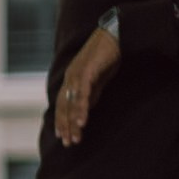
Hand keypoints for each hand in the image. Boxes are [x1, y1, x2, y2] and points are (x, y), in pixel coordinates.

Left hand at [54, 28, 120, 145]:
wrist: (116, 34)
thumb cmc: (108, 55)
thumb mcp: (98, 79)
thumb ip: (91, 92)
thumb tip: (86, 108)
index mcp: (72, 79)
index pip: (64, 103)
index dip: (62, 120)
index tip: (63, 136)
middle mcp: (71, 77)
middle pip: (64, 106)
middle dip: (65, 125)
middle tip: (68, 143)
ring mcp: (77, 74)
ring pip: (71, 103)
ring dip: (72, 122)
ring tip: (75, 138)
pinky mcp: (87, 71)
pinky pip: (82, 94)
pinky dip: (81, 108)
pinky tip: (82, 121)